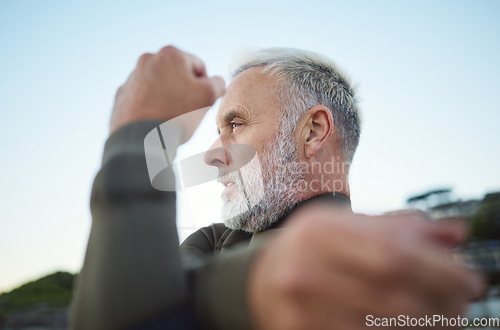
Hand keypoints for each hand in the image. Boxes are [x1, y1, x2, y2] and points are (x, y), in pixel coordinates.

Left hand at [110, 46, 224, 134]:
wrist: (141, 139)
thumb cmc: (177, 115)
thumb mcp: (208, 96)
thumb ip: (218, 83)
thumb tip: (216, 81)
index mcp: (170, 54)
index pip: (199, 68)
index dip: (205, 87)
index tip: (200, 102)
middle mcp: (148, 60)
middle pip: (177, 75)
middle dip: (184, 90)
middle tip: (187, 111)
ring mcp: (132, 77)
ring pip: (159, 86)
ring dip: (167, 97)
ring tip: (170, 117)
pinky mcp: (122, 95)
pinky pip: (143, 98)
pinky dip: (151, 106)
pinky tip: (155, 120)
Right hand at [248, 205, 482, 329]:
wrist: (262, 279)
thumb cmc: (312, 248)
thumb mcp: (347, 226)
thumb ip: (397, 227)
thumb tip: (453, 235)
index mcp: (321, 229)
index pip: (394, 251)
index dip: (440, 269)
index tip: (469, 281)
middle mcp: (306, 264)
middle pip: (393, 290)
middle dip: (440, 302)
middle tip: (461, 306)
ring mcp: (299, 304)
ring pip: (381, 323)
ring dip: (424, 325)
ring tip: (443, 319)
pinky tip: (407, 329)